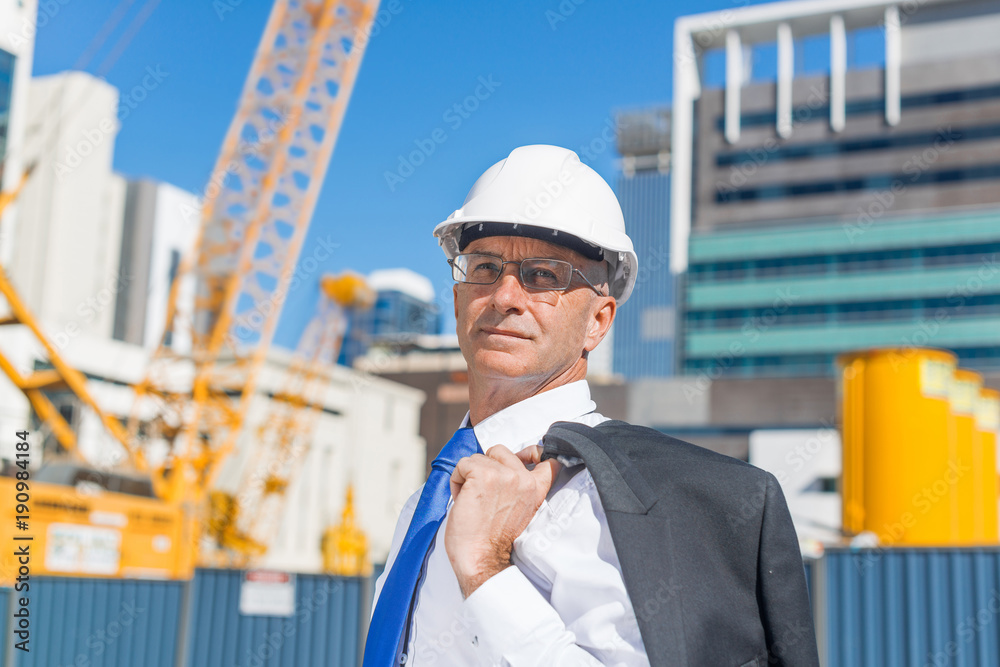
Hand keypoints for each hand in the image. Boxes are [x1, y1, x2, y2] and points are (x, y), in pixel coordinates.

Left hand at [444, 445, 560, 597]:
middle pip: (500, 450)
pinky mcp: (482, 475)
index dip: (533, 454)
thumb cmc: (493, 540)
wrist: (481, 560)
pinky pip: (463, 464)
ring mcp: (504, 475)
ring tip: (472, 500)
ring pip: (478, 458)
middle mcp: (523, 478)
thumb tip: (507, 466)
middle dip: (486, 467)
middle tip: (483, 493)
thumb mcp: (520, 511)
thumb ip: (519, 487)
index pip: (547, 460)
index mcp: (536, 489)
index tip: (525, 459)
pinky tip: (462, 499)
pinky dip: (457, 480)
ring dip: (469, 476)